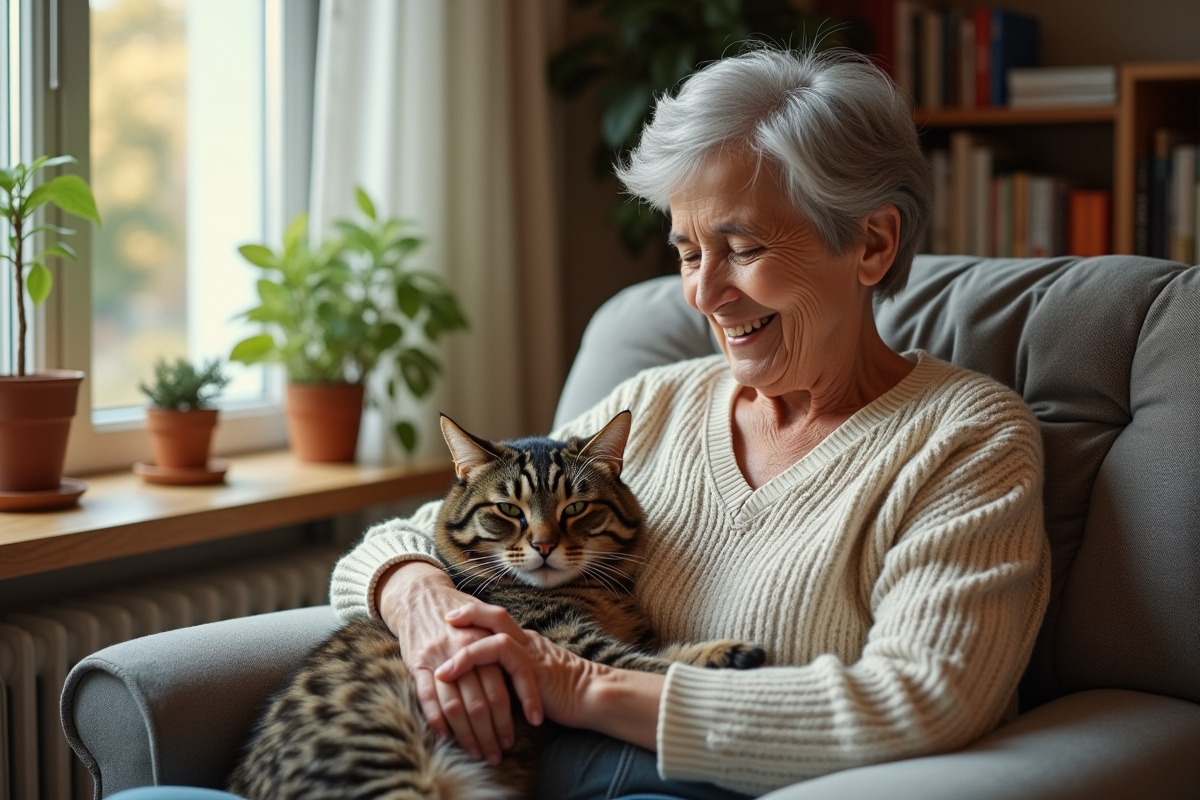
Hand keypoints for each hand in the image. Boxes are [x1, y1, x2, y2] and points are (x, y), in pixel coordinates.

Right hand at [376, 562, 515, 763]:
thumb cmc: (458, 611)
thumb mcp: (486, 621)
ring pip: (456, 706)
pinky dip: (438, 721)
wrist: (418, 594)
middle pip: (483, 700)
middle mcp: (463, 649)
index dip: (526, 701)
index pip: (510, 677)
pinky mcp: (417, 664)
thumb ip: (505, 645)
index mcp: (486, 638)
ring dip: (468, 735)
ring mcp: (438, 658)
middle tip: (502, 751)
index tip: (536, 721)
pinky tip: (448, 738)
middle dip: (494, 730)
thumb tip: (531, 671)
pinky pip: (428, 699)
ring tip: (480, 753)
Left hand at [434, 603, 604, 730]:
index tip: (449, 618)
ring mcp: (533, 652)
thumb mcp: (527, 680)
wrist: (592, 696)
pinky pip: (508, 661)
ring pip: (496, 638)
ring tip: (443, 672)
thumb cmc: (561, 694)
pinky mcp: (537, 668)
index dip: (473, 615)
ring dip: (466, 654)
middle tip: (444, 620)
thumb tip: (480, 684)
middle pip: (495, 616)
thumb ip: (507, 675)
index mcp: (523, 641)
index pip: (495, 620)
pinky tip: (466, 685)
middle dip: (468, 615)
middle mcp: (526, 641)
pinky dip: (487, 671)